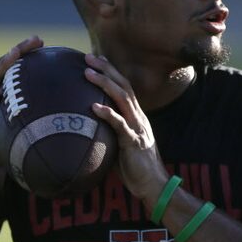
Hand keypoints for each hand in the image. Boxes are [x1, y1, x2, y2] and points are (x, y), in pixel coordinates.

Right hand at [0, 36, 43, 177]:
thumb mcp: (19, 134)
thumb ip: (36, 126)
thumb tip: (65, 128)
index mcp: (1, 96)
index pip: (14, 70)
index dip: (26, 54)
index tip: (42, 42)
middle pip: (4, 67)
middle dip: (19, 51)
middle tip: (36, 39)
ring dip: (4, 66)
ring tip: (15, 53)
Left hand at [84, 54, 168, 201]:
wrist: (153, 185)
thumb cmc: (134, 168)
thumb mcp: (119, 144)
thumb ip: (108, 132)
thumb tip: (87, 128)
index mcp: (136, 116)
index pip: (124, 87)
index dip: (111, 71)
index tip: (96, 58)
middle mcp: (138, 117)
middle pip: (123, 86)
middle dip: (107, 69)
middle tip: (88, 57)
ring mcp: (137, 128)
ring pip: (122, 99)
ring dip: (105, 84)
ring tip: (88, 73)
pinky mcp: (133, 142)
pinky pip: (120, 125)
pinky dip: (107, 114)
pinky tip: (93, 107)